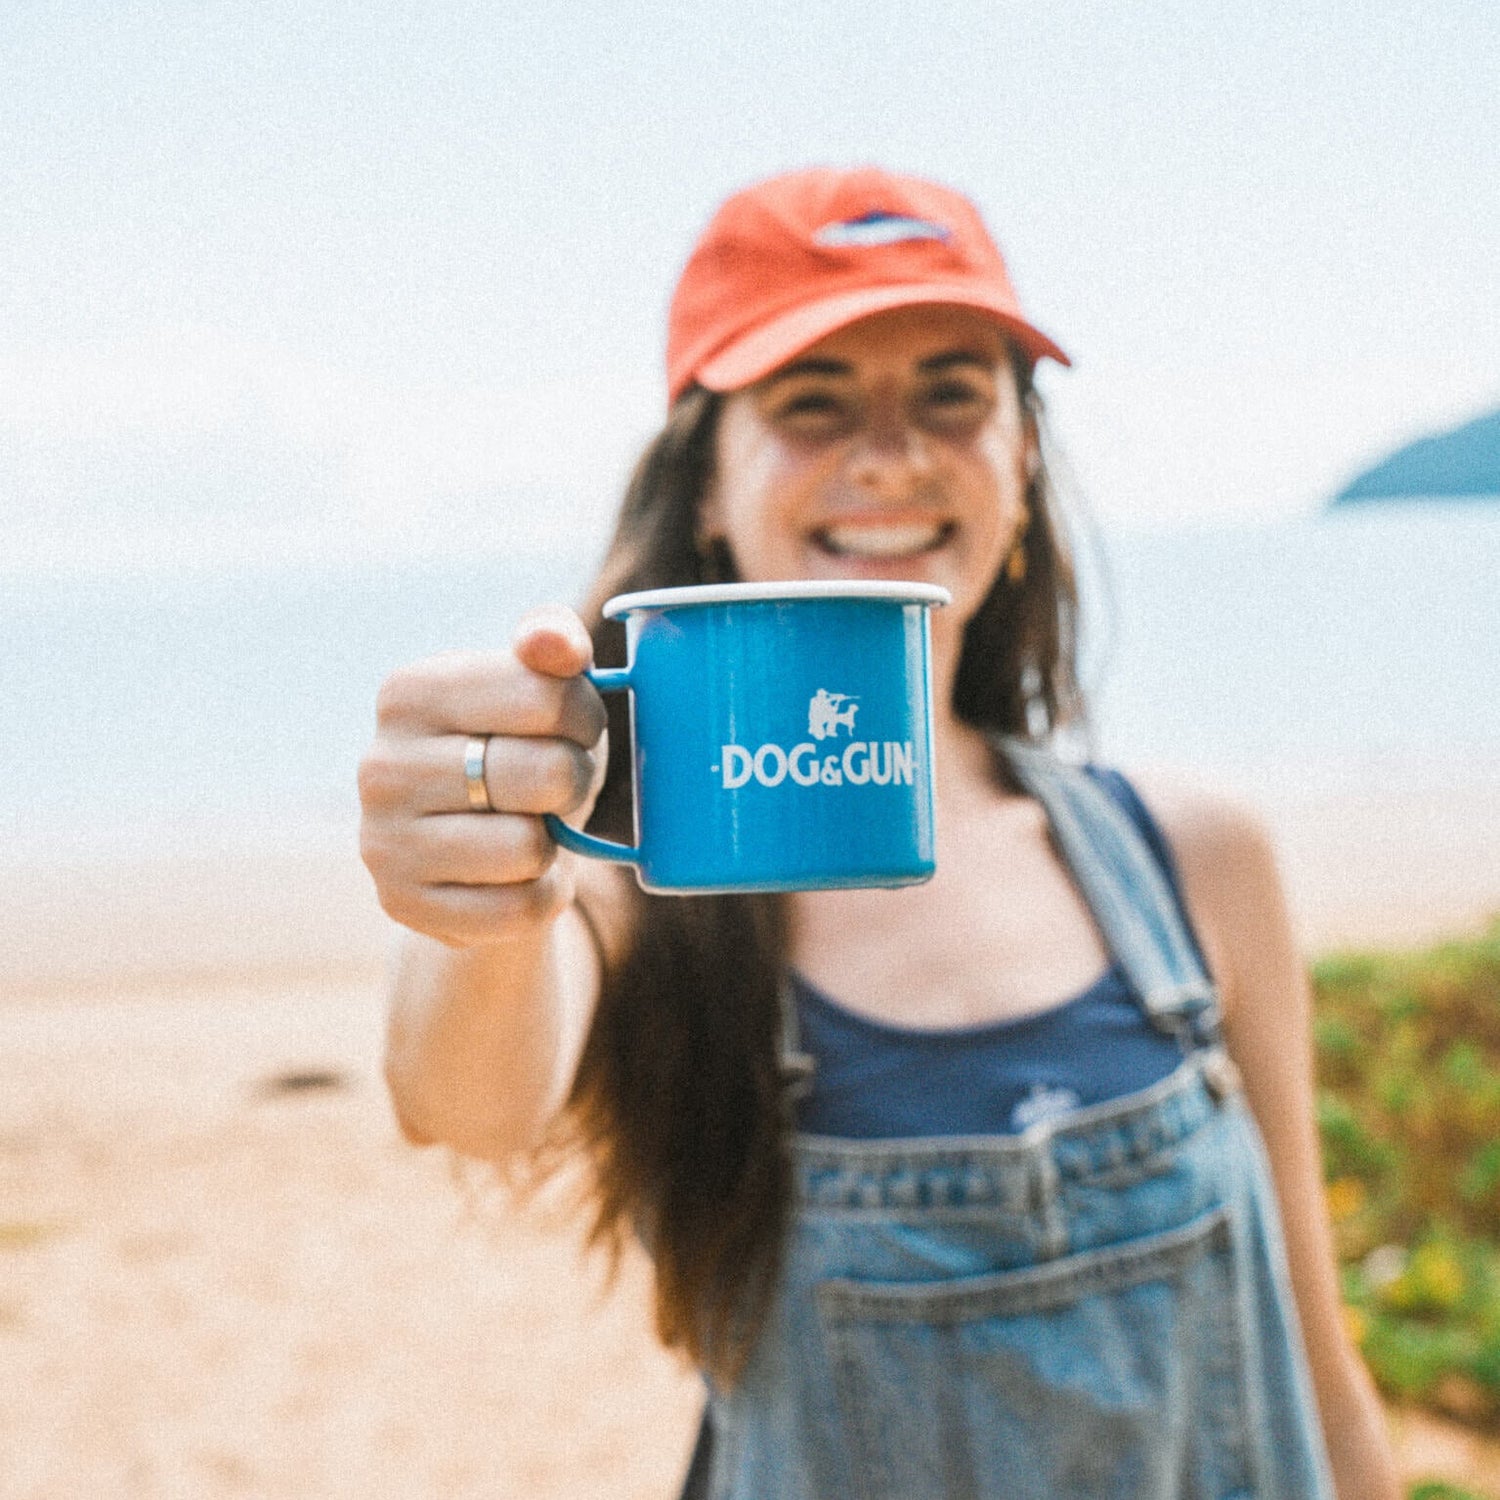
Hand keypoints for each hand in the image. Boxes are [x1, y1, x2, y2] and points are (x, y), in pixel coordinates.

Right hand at [358, 605, 607, 946]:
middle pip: (544, 774)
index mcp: (408, 692)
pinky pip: (519, 909)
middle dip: (574, 780)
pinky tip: (519, 877)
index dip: (584, 717)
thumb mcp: (539, 688)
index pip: (545, 695)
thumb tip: (553, 642)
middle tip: (559, 783)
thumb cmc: (521, 751)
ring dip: (554, 843)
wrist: (478, 852)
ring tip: (531, 828)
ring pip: (529, 848)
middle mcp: (382, 766)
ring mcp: (384, 843)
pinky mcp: (406, 907)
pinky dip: (542, 895)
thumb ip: (552, 642)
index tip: (571, 728)